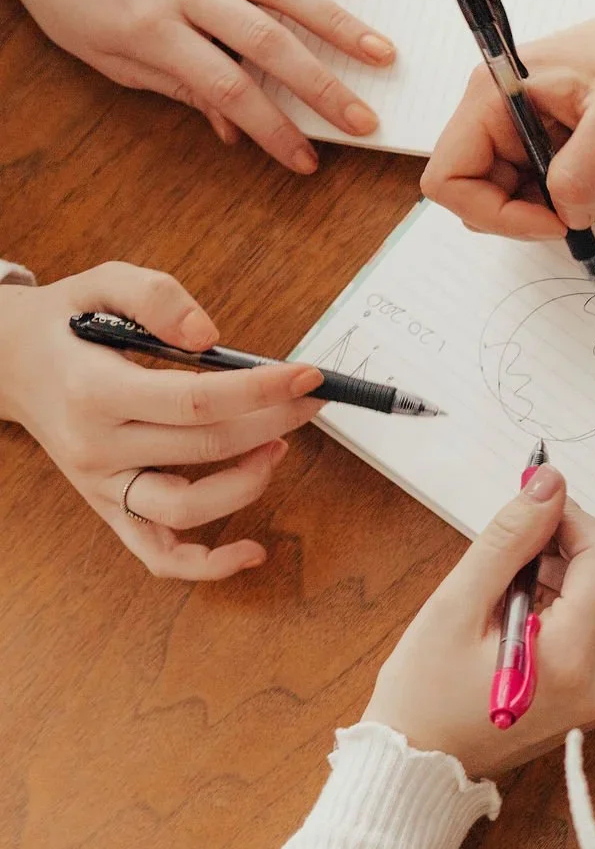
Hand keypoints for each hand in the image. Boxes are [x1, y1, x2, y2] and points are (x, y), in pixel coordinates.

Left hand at [0, 0, 392, 171]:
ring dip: (338, 22)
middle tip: (363, 118)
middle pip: (266, 40)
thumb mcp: (116, 61)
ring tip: (380, 52)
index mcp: (152, 25)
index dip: (271, 129)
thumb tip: (235, 129)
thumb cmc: (78, 2)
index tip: (304, 161)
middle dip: (321, 86)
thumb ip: (180, 90)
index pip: (226, 87)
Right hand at [0, 264, 325, 578]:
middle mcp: (96, 446)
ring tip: (278, 446)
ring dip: (250, 483)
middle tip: (310, 400)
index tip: (308, 376)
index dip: (262, 391)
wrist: (6, 362)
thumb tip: (209, 335)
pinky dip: (207, 565)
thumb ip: (155, 296)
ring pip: (188, 509)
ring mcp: (101, 485)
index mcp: (94, 390)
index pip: (196, 401)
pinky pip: (158, 555)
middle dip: (274, 422)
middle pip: (206, 448)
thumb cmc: (65, 325)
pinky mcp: (109, 508)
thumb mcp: (101, 283)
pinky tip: (253, 551)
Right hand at [363, 467, 594, 778]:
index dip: (573, 519)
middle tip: (518, 542)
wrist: (423, 767)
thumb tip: (548, 484)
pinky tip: (525, 609)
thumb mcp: (456, 607)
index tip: (533, 506)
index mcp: (572, 660)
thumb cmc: (425, 696)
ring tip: (511, 585)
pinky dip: (572, 603)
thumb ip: (508, 540)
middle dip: (574, 543)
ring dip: (572, 572)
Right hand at [422, 0, 594, 235]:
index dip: (495, 213)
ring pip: (507, 191)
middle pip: (475, 190)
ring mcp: (522, 118)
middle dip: (522, 215)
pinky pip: (538, 180)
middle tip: (577, 215)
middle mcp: (498, 105)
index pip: (449, 177)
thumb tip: (564, 214)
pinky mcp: (549, 130)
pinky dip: (564, 195)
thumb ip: (582, 174)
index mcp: (496, 93)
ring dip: (546, 207)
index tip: (553, 221)